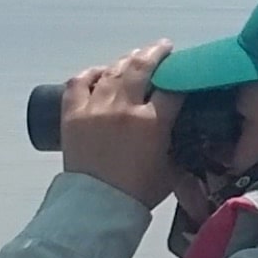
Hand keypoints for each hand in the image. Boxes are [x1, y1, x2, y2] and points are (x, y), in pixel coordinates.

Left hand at [61, 40, 187, 207]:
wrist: (98, 208)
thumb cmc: (138, 193)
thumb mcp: (171, 168)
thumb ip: (178, 144)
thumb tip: (183, 130)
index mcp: (152, 122)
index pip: (173, 87)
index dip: (182, 75)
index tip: (186, 72)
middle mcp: (123, 107)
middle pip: (142, 66)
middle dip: (156, 53)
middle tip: (164, 48)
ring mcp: (95, 107)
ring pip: (112, 70)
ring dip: (126, 60)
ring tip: (135, 58)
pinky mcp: (71, 114)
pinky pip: (79, 82)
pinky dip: (90, 73)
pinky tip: (99, 72)